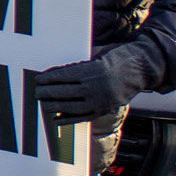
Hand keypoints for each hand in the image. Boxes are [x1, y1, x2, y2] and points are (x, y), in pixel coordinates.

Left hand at [33, 43, 160, 125]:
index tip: (37, 79)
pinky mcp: (104, 110)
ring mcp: (101, 100)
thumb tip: (52, 74)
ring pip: (72, 106)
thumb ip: (76, 66)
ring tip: (43, 104)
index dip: (49, 79)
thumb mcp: (94, 56)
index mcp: (92, 70)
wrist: (139, 68)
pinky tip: (56, 119)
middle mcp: (96, 86)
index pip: (64, 76)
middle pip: (65, 92)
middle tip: (36, 93)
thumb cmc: (113, 58)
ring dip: (55, 107)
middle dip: (48, 93)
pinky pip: (83, 117)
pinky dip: (68, 119)